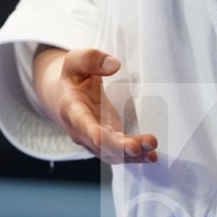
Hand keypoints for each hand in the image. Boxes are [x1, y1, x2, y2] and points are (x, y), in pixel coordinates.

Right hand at [36, 46, 158, 164]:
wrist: (65, 96)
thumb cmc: (73, 76)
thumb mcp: (76, 61)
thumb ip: (91, 59)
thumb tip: (114, 65)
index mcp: (71, 108)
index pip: (82, 123)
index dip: (94, 134)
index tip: (102, 138)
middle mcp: (80, 130)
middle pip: (100, 144)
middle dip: (119, 147)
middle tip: (139, 147)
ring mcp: (93, 140)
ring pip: (111, 153)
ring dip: (131, 155)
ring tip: (152, 153)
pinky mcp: (106, 143)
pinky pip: (119, 154)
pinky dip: (135, 157)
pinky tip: (151, 156)